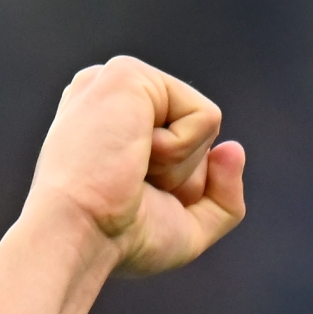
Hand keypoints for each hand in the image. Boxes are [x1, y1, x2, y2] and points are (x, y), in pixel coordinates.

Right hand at [25, 57, 246, 277]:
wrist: (78, 237)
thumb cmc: (117, 241)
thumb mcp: (186, 228)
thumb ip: (222, 196)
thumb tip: (234, 147)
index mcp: (116, 126)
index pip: (188, 150)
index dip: (178, 190)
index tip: (128, 203)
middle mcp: (114, 97)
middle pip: (199, 137)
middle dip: (183, 178)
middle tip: (131, 189)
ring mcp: (119, 81)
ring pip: (205, 125)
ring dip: (179, 167)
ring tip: (128, 171)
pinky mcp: (130, 73)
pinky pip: (206, 117)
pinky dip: (181, 151)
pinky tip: (135, 155)